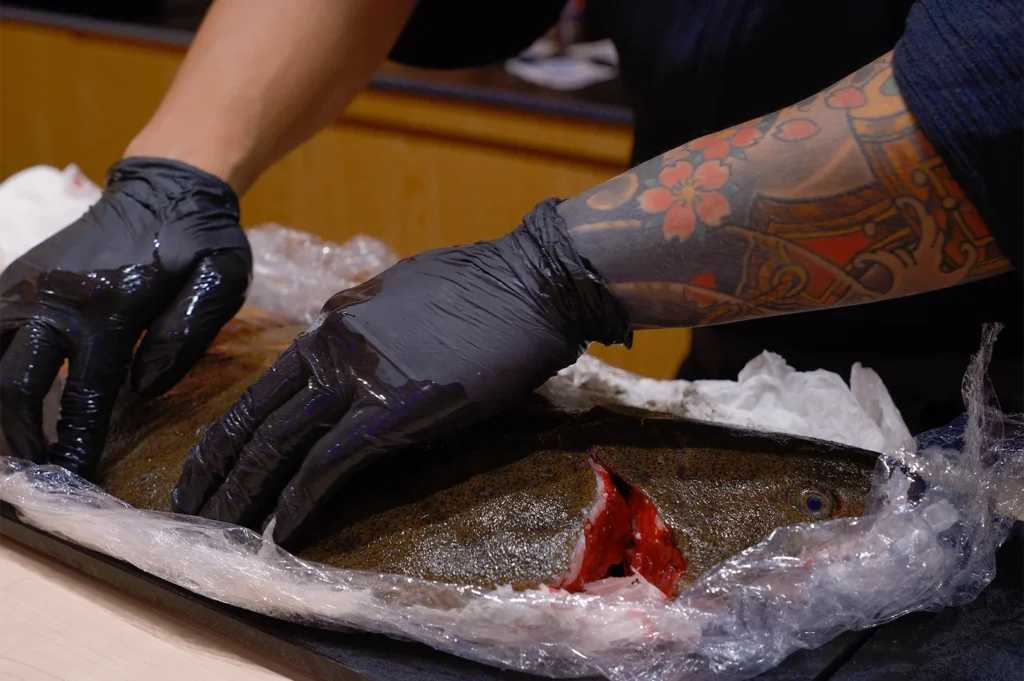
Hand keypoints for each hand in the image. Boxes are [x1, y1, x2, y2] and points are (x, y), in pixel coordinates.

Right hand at [0, 158, 250, 477]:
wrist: (166, 184)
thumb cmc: (199, 240)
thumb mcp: (218, 282)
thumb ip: (183, 335)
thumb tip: (142, 388)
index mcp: (109, 307)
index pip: (84, 394)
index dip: (74, 444)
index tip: (70, 481)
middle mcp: (54, 298)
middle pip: (12, 383)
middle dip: (19, 437)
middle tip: (34, 473)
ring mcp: (27, 284)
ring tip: (14, 442)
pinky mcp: (18, 275)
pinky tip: (6, 394)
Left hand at [172, 198, 631, 545]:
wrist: (529, 281)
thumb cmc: (479, 289)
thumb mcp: (401, 299)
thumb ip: (363, 330)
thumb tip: (353, 364)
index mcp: (331, 325)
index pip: (262, 390)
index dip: (227, 435)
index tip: (207, 469)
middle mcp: (331, 350)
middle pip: (254, 420)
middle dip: (214, 472)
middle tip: (186, 514)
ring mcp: (359, 379)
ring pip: (279, 444)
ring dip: (244, 494)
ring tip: (218, 531)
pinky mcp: (394, 409)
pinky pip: (330, 463)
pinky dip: (301, 500)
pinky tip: (283, 530)